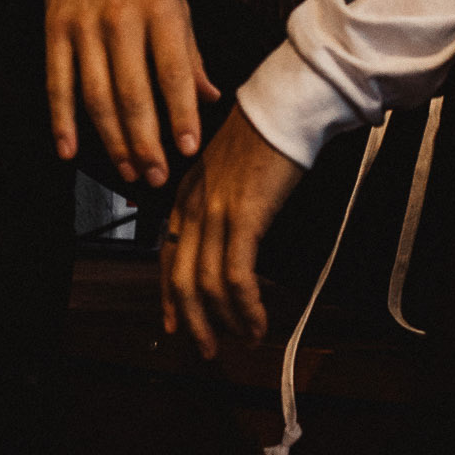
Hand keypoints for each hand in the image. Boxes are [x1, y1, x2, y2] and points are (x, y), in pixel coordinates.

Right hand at [43, 0, 218, 189]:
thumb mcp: (178, 0)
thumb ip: (190, 53)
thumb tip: (210, 99)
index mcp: (161, 9)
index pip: (173, 72)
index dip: (180, 115)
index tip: (188, 149)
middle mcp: (121, 19)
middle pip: (132, 93)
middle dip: (146, 142)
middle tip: (157, 176)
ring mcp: (84, 25)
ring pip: (96, 95)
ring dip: (111, 141)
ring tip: (127, 170)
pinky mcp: (55, 28)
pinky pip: (57, 82)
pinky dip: (61, 120)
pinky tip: (70, 150)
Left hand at [163, 106, 304, 358]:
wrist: (286, 105)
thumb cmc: (268, 132)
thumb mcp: (231, 166)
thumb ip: (220, 196)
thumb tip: (229, 229)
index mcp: (187, 192)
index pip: (168, 254)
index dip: (169, 295)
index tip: (174, 322)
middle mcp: (193, 205)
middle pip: (181, 279)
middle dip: (193, 322)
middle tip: (208, 348)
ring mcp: (215, 211)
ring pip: (207, 285)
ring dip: (226, 322)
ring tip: (245, 339)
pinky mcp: (243, 217)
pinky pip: (236, 278)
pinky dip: (246, 308)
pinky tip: (259, 321)